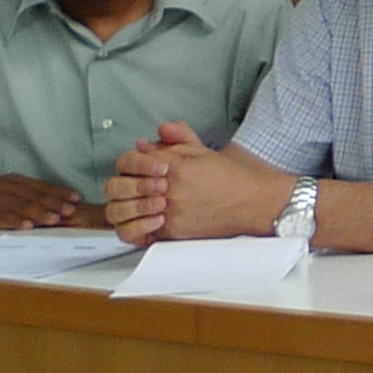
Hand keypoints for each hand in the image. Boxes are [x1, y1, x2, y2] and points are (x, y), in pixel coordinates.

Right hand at [0, 175, 87, 229]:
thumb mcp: (2, 194)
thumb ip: (22, 200)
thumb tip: (47, 210)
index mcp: (14, 182)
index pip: (42, 187)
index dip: (60, 192)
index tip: (77, 199)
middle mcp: (7, 186)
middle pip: (35, 195)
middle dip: (55, 203)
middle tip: (72, 210)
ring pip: (21, 205)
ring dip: (39, 212)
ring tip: (55, 219)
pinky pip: (1, 215)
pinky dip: (14, 221)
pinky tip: (26, 226)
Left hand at [103, 122, 284, 246]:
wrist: (252, 202)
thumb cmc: (229, 176)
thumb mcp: (201, 149)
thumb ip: (173, 140)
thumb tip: (144, 142)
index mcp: (174, 165)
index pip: (129, 161)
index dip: (129, 163)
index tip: (137, 166)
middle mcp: (169, 190)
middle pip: (120, 187)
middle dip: (122, 185)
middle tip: (132, 185)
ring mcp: (169, 213)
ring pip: (124, 211)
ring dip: (125, 206)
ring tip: (136, 203)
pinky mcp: (173, 233)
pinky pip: (139, 231)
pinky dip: (137, 225)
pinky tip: (146, 218)